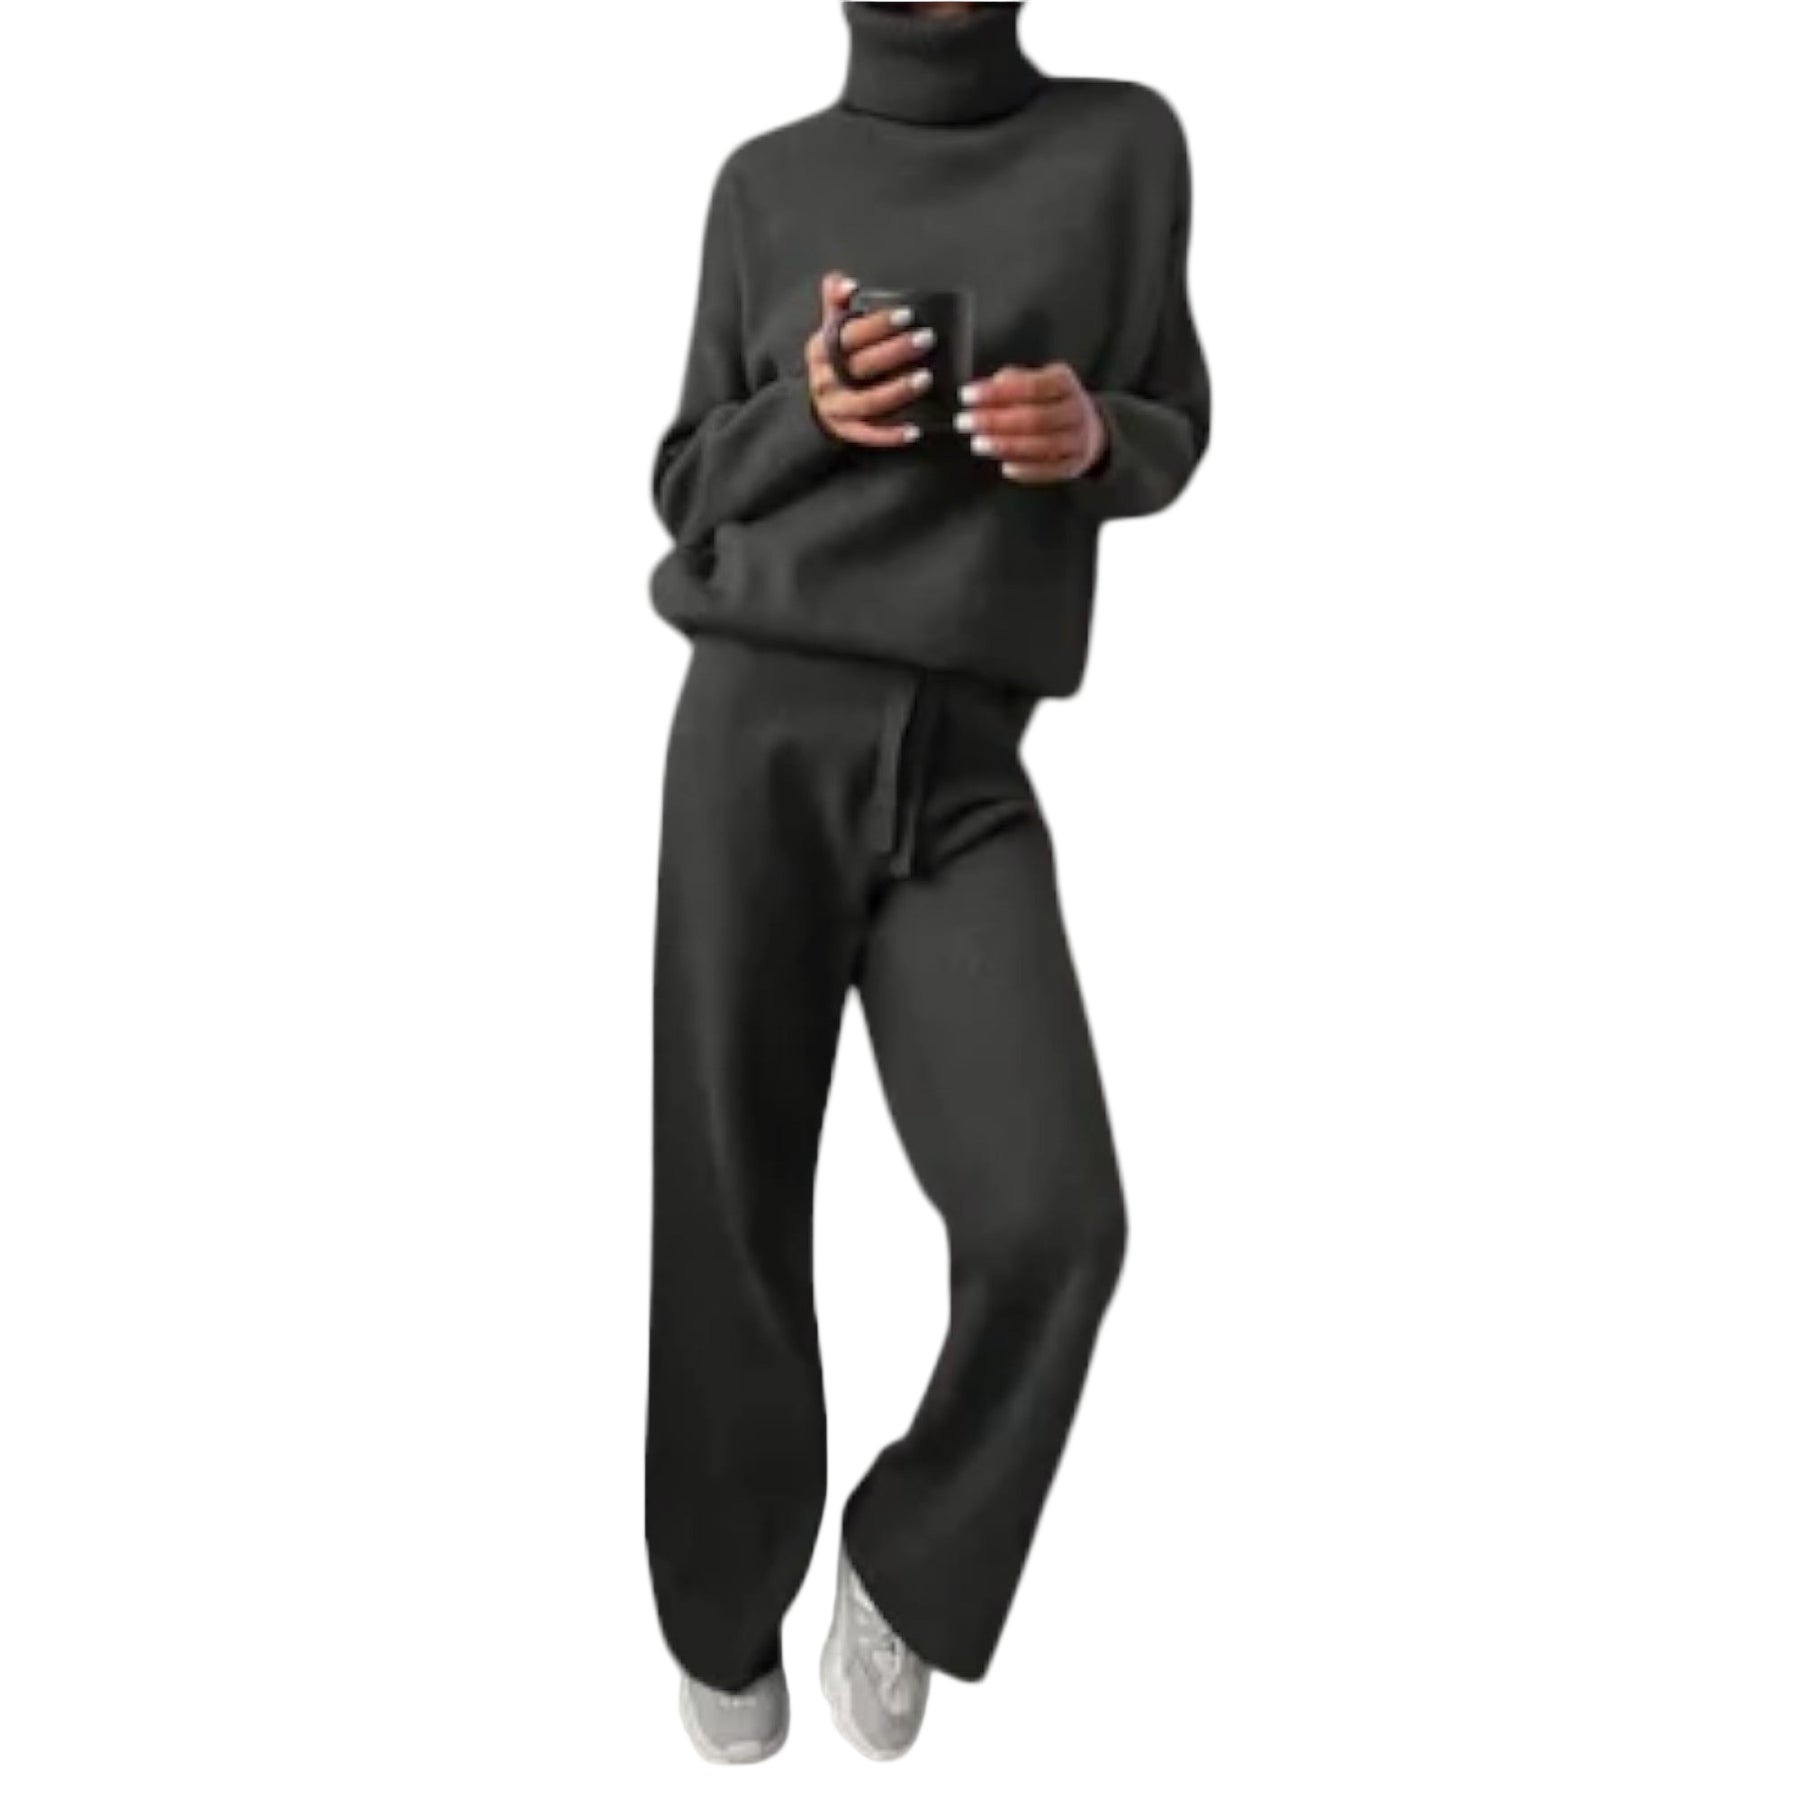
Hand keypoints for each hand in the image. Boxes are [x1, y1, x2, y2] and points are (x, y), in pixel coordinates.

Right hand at [806, 273, 936, 448]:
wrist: (819, 400)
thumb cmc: (834, 359)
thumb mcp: (830, 329)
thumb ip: (837, 302)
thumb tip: (846, 283)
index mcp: (820, 349)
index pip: (849, 334)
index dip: (878, 324)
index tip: (907, 314)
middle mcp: (824, 379)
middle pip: (861, 366)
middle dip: (896, 352)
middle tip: (927, 339)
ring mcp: (835, 408)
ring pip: (867, 403)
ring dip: (898, 391)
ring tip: (926, 379)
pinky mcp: (846, 431)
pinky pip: (869, 435)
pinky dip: (892, 434)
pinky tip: (917, 429)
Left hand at [955, 363, 1108, 483]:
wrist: (1089, 428)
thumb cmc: (1048, 401)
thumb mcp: (1034, 380)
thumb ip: (1009, 383)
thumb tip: (982, 391)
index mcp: (1064, 382)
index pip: (1031, 386)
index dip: (996, 392)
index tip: (966, 396)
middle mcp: (1076, 409)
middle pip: (1035, 418)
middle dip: (995, 421)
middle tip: (964, 423)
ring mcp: (1078, 439)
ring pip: (1043, 446)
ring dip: (1006, 446)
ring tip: (978, 444)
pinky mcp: (1074, 464)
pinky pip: (1049, 470)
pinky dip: (1025, 470)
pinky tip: (1004, 466)